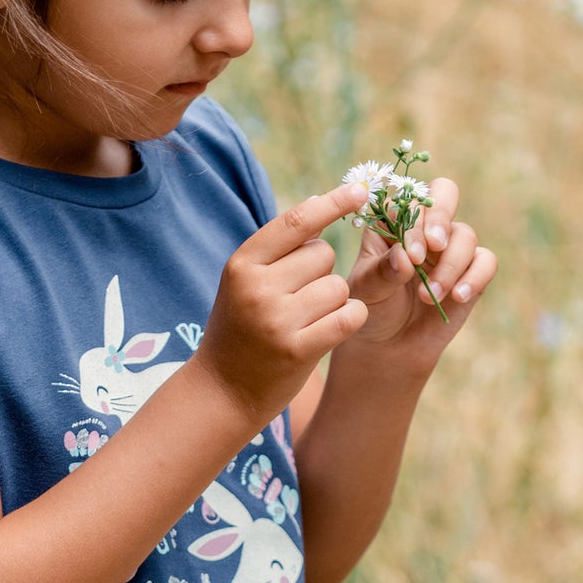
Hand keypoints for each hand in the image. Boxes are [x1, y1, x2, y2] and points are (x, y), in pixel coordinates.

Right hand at [195, 181, 370, 424]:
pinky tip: (332, 329)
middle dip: (323, 273)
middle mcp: (257, 288)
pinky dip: (350, 319)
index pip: (296, 222)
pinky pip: (349, 316)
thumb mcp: (243, 284)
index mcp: (242, 265)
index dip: (333, 203)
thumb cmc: (240, 330)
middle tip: (298, 299)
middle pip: (324, 255)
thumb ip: (276, 251)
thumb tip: (322, 203)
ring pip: (339, 287)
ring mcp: (276, 320)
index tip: (361, 190)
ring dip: (334, 301)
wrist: (221, 392)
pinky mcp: (297, 351)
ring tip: (306, 321)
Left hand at [344, 176, 496, 373]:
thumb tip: (405, 256)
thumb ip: (382, 272)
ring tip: (429, 295)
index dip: (414, 224)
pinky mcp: (471, 271)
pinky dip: (475, 276)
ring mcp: (450, 248)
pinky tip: (458, 296)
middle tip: (435, 246)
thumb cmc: (373, 310)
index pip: (409, 203)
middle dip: (441, 218)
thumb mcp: (367, 291)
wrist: (390, 346)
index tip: (411, 256)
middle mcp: (424, 227)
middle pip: (445, 194)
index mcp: (392, 222)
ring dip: (450, 265)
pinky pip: (486, 261)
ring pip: (465, 234)